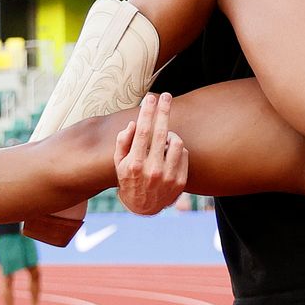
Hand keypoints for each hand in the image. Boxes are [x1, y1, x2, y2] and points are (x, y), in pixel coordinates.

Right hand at [114, 92, 187, 215]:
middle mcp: (153, 170)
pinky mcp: (181, 181)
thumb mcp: (119, 163)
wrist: (143, 207)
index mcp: (135, 164)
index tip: (151, 98)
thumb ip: (123, 143)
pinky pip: (185, 154)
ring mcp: (169, 176)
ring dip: (170, 135)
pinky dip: (177, 149)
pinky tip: (169, 154)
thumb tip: (133, 124)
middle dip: (164, 111)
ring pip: (177, 142)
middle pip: (162, 132)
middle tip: (166, 96)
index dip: (148, 112)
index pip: (143, 131)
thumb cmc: (129, 179)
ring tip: (163, 139)